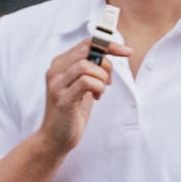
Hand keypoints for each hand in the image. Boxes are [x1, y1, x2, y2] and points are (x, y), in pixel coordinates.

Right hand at [38, 34, 118, 156]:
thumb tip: (109, 52)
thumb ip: (90, 68)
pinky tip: (97, 97)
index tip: (126, 52)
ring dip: (102, 78)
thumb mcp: (82, 84)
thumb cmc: (72, 111)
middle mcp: (54, 71)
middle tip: (109, 80)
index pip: (86, 43)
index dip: (108, 44)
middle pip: (86, 51)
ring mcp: (57, 85)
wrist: (55, 137)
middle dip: (106, 63)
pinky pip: (86, 82)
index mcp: (59, 65)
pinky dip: (98, 88)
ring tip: (100, 91)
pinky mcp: (63, 99)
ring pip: (86, 66)